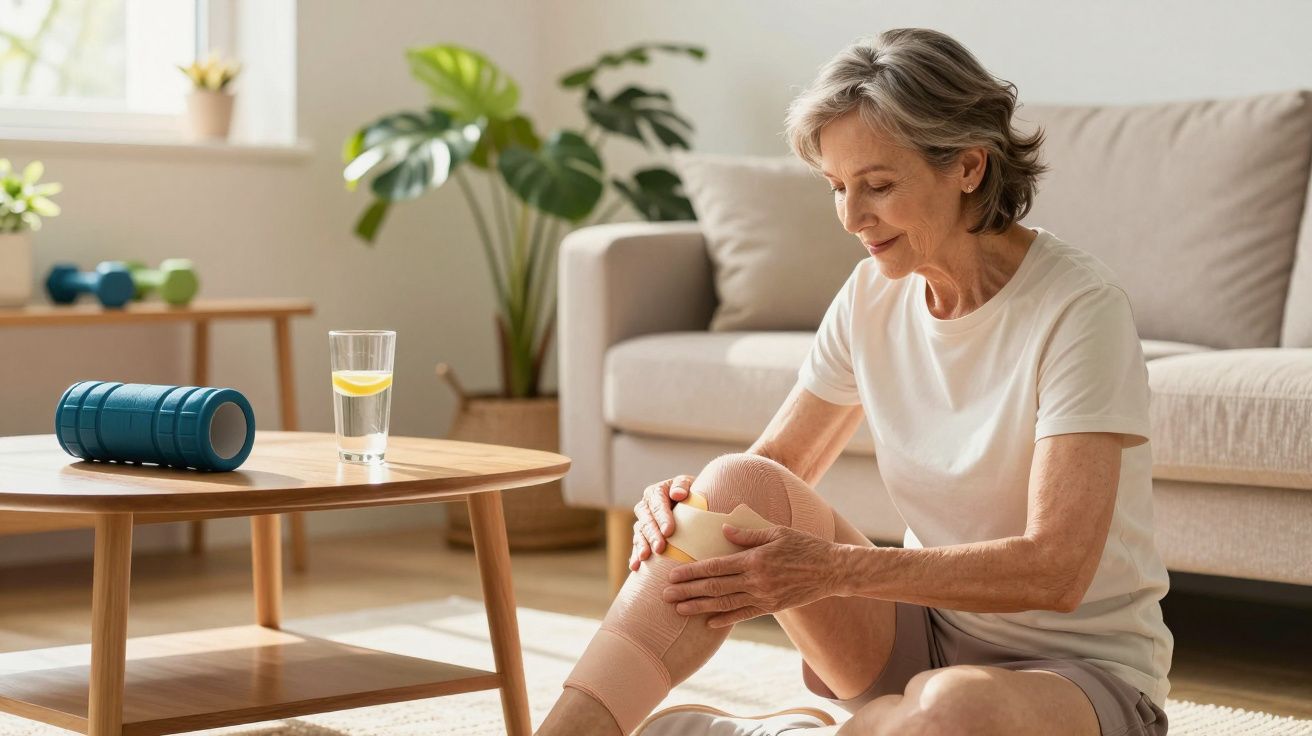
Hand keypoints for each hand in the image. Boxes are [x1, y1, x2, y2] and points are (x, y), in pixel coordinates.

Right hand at [630, 474, 695, 570]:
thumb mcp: (691, 485)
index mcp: (656, 492)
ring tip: (645, 557)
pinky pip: (636, 546)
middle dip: (652, 535)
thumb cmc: (693, 493)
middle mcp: (646, 507)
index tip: (669, 531)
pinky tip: (635, 566)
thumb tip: (677, 494)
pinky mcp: (642, 537)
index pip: (657, 504)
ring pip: (639, 534)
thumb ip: (682, 485)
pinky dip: (635, 556)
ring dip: (641, 546)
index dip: (662, 517)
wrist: (693, 504)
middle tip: (659, 548)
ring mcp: (643, 522)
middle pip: (646, 520)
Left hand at [662, 524, 842, 627]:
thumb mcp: (776, 532)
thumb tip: (722, 531)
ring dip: (699, 607)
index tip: (672, 576)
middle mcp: (756, 580)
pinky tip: (708, 623)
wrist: (831, 570)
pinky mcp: (771, 607)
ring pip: (724, 604)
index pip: (715, 567)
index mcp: (754, 559)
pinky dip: (725, 619)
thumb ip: (747, 534)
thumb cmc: (805, 546)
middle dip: (687, 592)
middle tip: (664, 596)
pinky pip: (743, 615)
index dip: (691, 572)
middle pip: (714, 587)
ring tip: (679, 610)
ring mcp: (763, 597)